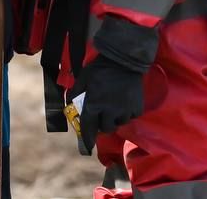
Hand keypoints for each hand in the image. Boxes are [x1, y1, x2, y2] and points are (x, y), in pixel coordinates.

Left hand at [71, 15, 158, 141]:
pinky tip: (122, 102)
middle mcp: (110, 111)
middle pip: (105, 128)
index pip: (89, 127)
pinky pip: (129, 117)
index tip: (86, 146)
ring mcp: (125, 111)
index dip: (87, 138)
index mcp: (94, 105)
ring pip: (118, 123)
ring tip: (112, 107)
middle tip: (100, 116)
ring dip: (113, 119)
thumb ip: (75, 93)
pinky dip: (125, 114)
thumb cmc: (100, 69)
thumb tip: (70, 104)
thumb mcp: (83, 79)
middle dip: (101, 124)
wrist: (124, 61)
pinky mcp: (136, 109)